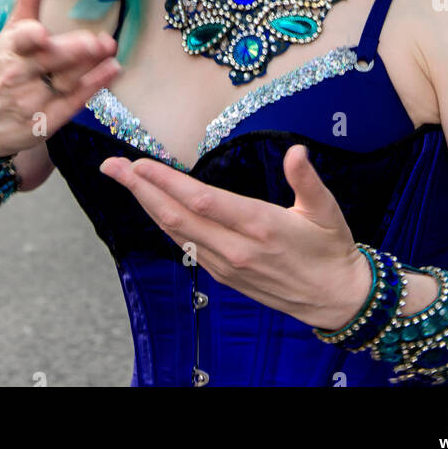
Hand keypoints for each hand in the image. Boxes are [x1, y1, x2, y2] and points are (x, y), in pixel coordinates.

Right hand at [0, 0, 120, 159]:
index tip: (40, 34)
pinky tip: (112, 70)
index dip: (30, 37)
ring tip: (110, 50)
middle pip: (50, 60)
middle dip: (73, 51)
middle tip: (96, 41)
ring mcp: (34, 100)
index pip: (19, 41)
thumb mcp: (10, 32)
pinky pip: (74, 101)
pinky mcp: (47, 120)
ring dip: (92, 65)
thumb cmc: (0, 69)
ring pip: (67, 80)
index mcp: (10, 49)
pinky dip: (94, 86)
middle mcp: (20, 75)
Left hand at [99, 144, 371, 331]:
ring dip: (147, 205)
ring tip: (125, 180)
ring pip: (176, 232)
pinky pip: (187, 246)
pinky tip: (153, 207)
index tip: (141, 163)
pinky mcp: (224, 274)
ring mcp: (226, 264)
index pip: (202, 201)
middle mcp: (236, 248)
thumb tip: (297, 151)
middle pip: (177, 216)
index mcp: (260, 226)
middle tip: (112, 167)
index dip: (168, 182)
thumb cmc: (331, 249)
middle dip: (141, 189)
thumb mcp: (326, 210)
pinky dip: (165, 223)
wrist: (335, 297)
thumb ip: (307, 179)